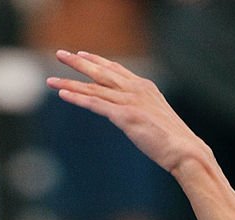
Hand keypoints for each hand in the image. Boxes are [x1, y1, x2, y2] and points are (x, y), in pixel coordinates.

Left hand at [47, 51, 205, 175]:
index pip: (116, 69)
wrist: (183, 150)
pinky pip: (96, 104)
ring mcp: (130, 101)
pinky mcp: (125, 116)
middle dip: (78, 63)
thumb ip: (140, 112)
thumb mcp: (154, 119)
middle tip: (60, 55)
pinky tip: (64, 95)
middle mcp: (135, 89)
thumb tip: (131, 117)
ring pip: (93, 88)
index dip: (97, 60)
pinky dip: (78, 98)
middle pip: (101, 72)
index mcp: (144, 87)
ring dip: (70, 83)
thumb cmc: (172, 140)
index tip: (82, 54)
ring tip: (51, 80)